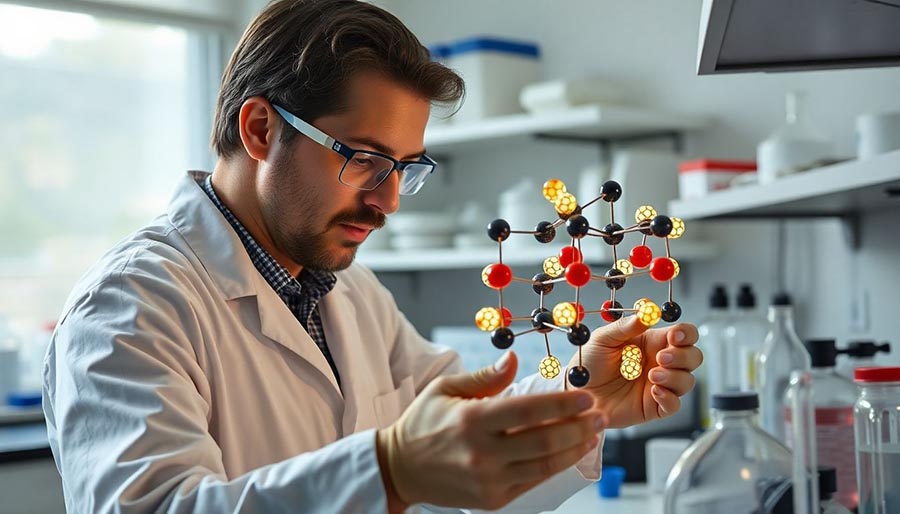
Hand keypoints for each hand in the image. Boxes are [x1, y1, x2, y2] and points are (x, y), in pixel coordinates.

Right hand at [376, 351, 607, 511]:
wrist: (400, 468)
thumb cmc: (424, 422)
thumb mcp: (447, 389)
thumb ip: (485, 377)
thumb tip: (514, 357)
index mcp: (471, 419)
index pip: (528, 410)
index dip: (563, 403)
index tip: (586, 396)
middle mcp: (482, 453)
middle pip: (544, 440)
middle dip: (579, 427)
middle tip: (600, 414)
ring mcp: (488, 479)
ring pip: (544, 465)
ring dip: (575, 448)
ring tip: (593, 433)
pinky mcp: (492, 499)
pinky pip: (533, 481)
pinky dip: (556, 466)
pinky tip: (570, 452)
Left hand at [567, 316, 700, 428]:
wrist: (578, 392)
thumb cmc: (589, 363)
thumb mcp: (602, 339)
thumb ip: (625, 327)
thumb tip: (646, 314)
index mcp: (652, 342)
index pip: (683, 334)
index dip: (686, 333)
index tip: (675, 336)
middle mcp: (660, 363)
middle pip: (693, 357)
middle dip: (684, 356)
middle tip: (661, 358)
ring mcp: (659, 385)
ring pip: (687, 381)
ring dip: (675, 377)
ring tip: (652, 376)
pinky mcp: (654, 406)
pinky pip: (674, 405)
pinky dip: (669, 398)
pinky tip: (654, 391)